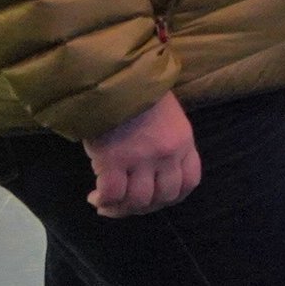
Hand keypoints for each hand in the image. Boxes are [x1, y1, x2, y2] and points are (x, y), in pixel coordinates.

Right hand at [84, 92, 201, 217]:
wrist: (114, 76)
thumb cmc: (138, 92)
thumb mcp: (168, 117)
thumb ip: (168, 143)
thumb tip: (153, 173)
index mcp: (184, 141)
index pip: (189, 182)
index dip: (172, 197)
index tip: (155, 199)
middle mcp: (167, 153)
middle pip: (163, 197)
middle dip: (144, 207)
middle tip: (126, 204)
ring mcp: (141, 158)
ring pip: (137, 200)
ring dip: (121, 208)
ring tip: (106, 203)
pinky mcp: (112, 159)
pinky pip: (112, 194)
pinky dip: (104, 200)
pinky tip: (95, 196)